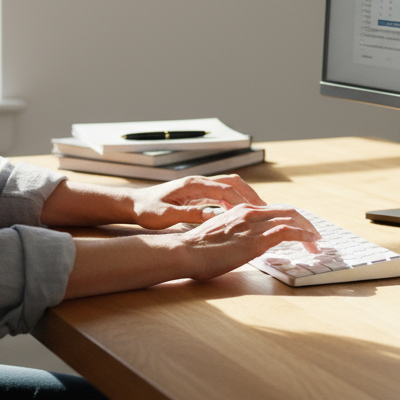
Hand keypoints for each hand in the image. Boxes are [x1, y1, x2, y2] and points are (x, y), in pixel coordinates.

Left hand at [128, 174, 265, 229]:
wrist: (133, 204)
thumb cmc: (147, 210)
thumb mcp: (166, 216)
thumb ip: (189, 215)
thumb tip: (212, 216)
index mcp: (194, 185)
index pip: (226, 190)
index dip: (244, 200)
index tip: (258, 211)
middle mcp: (199, 182)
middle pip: (233, 182)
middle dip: (250, 194)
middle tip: (266, 209)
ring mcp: (199, 187)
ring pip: (229, 187)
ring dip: (244, 197)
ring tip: (258, 212)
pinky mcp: (197, 193)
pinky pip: (221, 194)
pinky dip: (234, 201)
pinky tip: (239, 215)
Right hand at [177, 204, 321, 280]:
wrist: (184, 252)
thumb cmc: (196, 249)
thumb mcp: (219, 234)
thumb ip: (234, 233)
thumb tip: (243, 242)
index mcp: (240, 210)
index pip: (274, 209)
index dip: (291, 218)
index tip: (300, 230)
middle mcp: (249, 212)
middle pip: (288, 210)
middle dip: (305, 223)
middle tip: (314, 236)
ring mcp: (253, 225)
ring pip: (292, 218)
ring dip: (308, 231)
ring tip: (316, 244)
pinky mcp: (255, 240)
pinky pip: (287, 231)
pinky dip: (303, 235)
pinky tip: (310, 243)